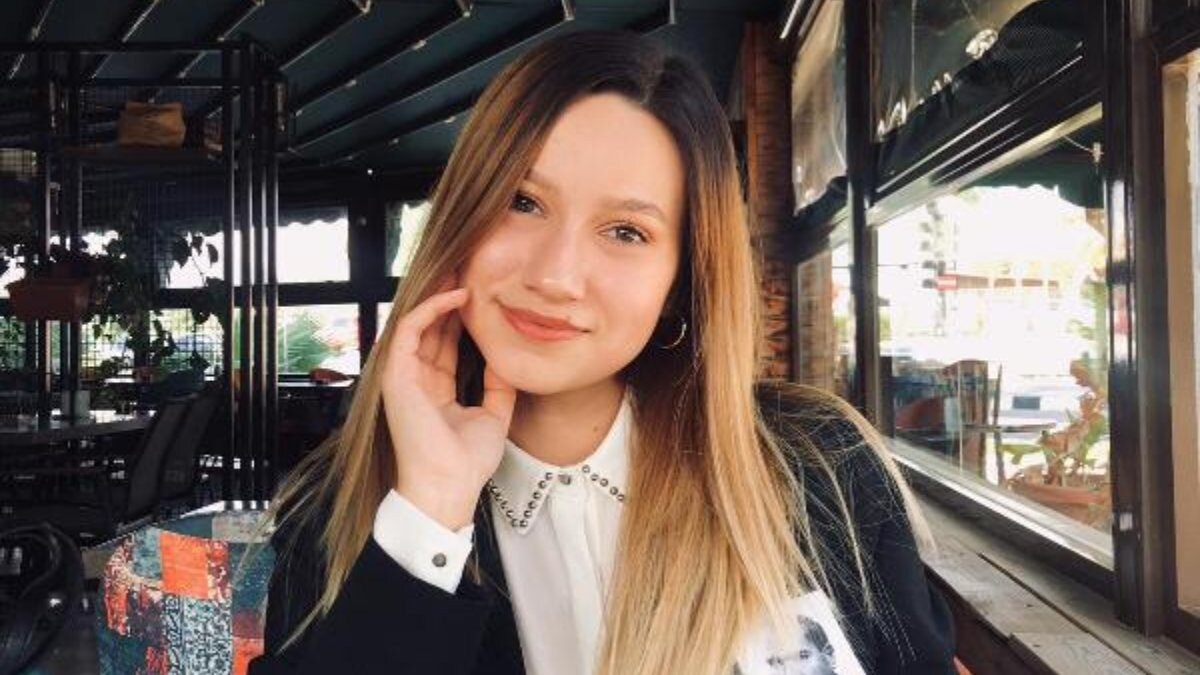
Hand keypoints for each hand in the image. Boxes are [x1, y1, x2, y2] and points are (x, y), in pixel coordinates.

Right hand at [380, 279, 516, 529]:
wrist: (448, 486)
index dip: (461, 318)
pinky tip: (458, 296)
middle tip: (472, 268)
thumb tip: (505, 357)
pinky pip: (410, 330)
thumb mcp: (493, 414)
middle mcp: (415, 379)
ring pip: (418, 322)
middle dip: (450, 298)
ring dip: (439, 295)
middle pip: (431, 327)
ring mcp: (403, 376)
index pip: (444, 343)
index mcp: (434, 389)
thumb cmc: (466, 461)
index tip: (483, 295)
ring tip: (464, 270)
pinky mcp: (396, 374)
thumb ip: (498, 385)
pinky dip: (432, 309)